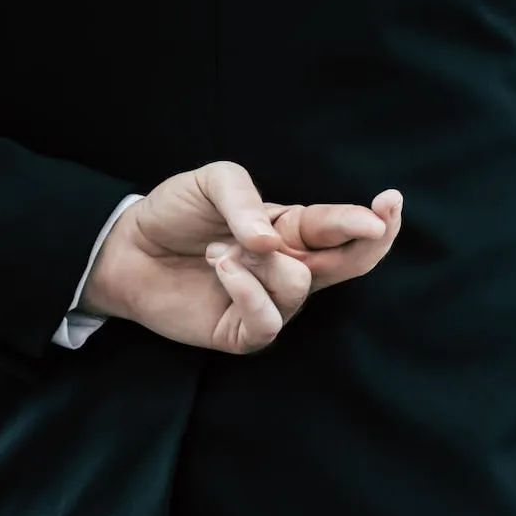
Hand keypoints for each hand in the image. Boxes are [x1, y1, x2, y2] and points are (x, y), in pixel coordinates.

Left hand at [81, 161, 401, 353]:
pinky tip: (222, 268)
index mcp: (294, 229)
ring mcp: (272, 302)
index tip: (389, 202)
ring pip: (300, 286)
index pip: (342, 226)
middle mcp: (292, 266)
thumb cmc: (175, 212)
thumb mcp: (212, 183)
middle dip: (370, 242)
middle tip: (375, 222)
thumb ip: (247, 202)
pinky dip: (246, 291)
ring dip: (261, 261)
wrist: (126, 248)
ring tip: (218, 249)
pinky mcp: (244, 332)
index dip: (370, 218)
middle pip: (351, 263)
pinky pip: (267, 321)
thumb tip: (273, 241)